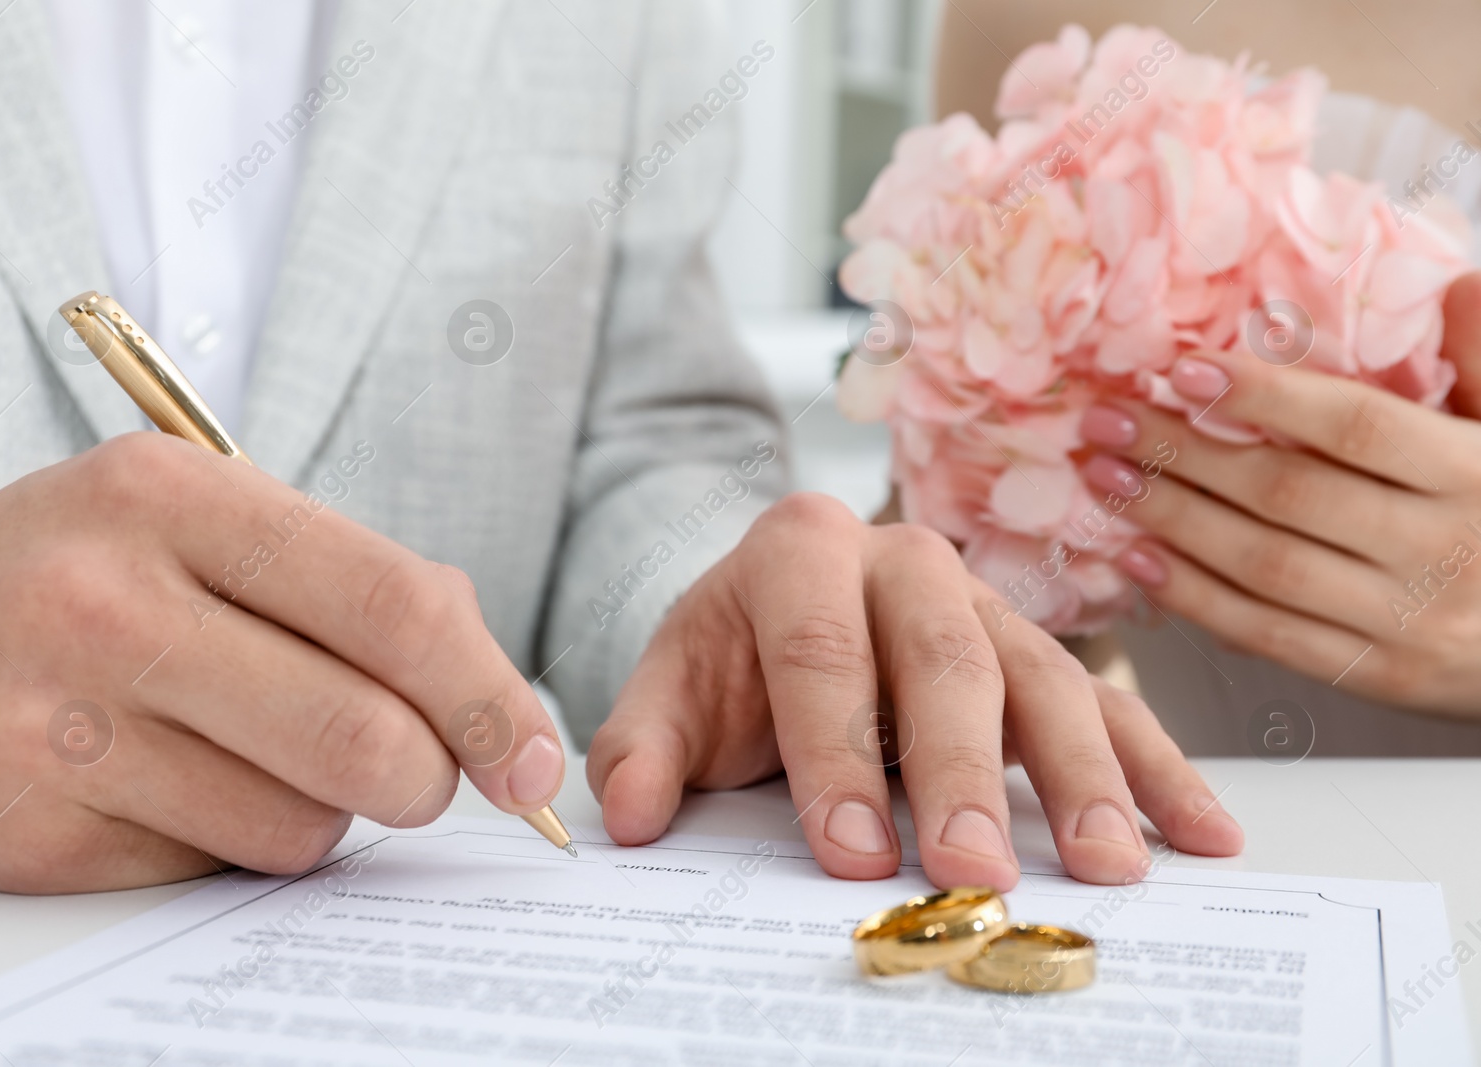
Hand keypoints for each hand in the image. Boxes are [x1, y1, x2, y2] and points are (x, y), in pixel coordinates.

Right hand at [0, 433, 564, 891]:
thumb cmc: (81, 573)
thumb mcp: (200, 521)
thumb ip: (349, 587)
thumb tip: (494, 703)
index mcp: (176, 496)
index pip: (391, 602)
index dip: (489, 692)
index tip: (533, 754)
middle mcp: (111, 602)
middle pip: (363, 735)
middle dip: (428, 776)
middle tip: (420, 774)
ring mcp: (63, 724)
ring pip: (300, 825)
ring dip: (320, 811)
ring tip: (253, 753)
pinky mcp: (36, 832)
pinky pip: (213, 870)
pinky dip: (231, 843)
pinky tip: (170, 787)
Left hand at [587, 493, 1242, 889]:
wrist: (782, 610)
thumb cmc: (734, 658)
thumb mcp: (672, 691)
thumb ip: (645, 747)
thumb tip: (632, 813)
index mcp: (801, 550)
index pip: (820, 648)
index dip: (831, 751)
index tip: (848, 853)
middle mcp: (904, 560)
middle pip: (942, 658)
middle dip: (960, 770)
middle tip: (973, 868)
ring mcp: (982, 604)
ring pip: (1040, 676)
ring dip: (1080, 775)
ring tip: (1104, 867)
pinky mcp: (1036, 650)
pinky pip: (1106, 701)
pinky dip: (1155, 767)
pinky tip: (1197, 833)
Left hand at [1077, 273, 1480, 714]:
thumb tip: (1451, 288)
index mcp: (1477, 476)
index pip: (1356, 428)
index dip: (1266, 396)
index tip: (1184, 369)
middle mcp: (1442, 551)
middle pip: (1290, 495)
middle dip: (1186, 454)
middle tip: (1109, 422)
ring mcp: (1407, 622)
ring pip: (1267, 566)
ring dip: (1173, 520)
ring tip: (1105, 479)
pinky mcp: (1377, 675)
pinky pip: (1269, 634)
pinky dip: (1194, 596)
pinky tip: (1139, 558)